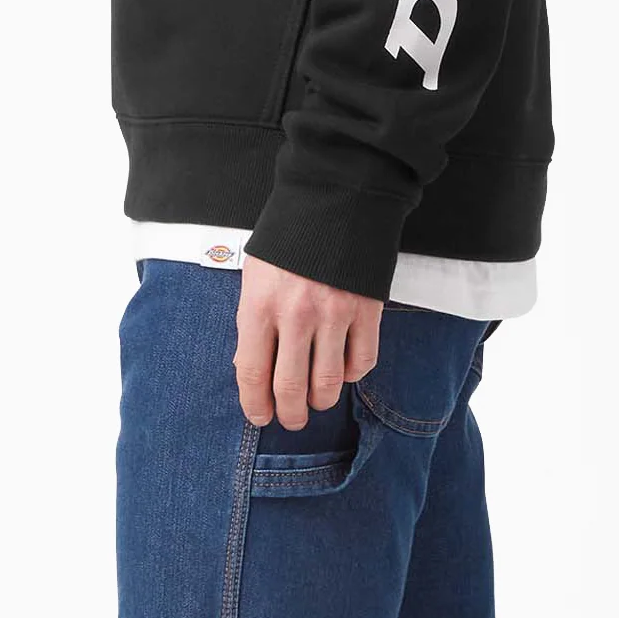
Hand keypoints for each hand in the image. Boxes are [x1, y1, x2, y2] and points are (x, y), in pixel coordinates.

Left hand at [234, 252, 382, 428]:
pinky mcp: (366, 310)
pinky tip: (344, 368)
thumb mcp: (255, 275)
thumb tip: (252, 368)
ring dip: (321, 401)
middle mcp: (296, 315)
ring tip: (316, 399)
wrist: (334, 198)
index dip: (255, 405)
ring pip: (329, 385)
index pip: (253, 374)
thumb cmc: (288, 238)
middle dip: (290, 415)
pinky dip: (354, 374)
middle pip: (291, 389)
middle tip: (291, 419)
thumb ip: (253, 321)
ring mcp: (335, 314)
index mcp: (260, 305)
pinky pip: (363, 362)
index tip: (260, 416)